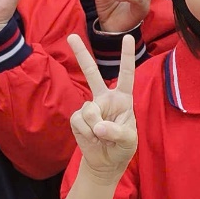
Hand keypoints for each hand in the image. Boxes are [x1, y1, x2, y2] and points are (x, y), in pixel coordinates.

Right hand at [66, 33, 137, 181]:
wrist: (105, 162)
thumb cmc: (122, 148)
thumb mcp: (129, 142)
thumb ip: (117, 132)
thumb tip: (99, 125)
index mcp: (123, 99)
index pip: (126, 74)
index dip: (126, 56)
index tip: (126, 37)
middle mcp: (105, 98)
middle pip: (92, 73)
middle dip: (81, 54)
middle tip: (71, 36)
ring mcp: (90, 107)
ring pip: (88, 109)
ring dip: (95, 127)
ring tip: (101, 137)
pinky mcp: (77, 118)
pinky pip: (79, 121)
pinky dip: (86, 132)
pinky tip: (91, 138)